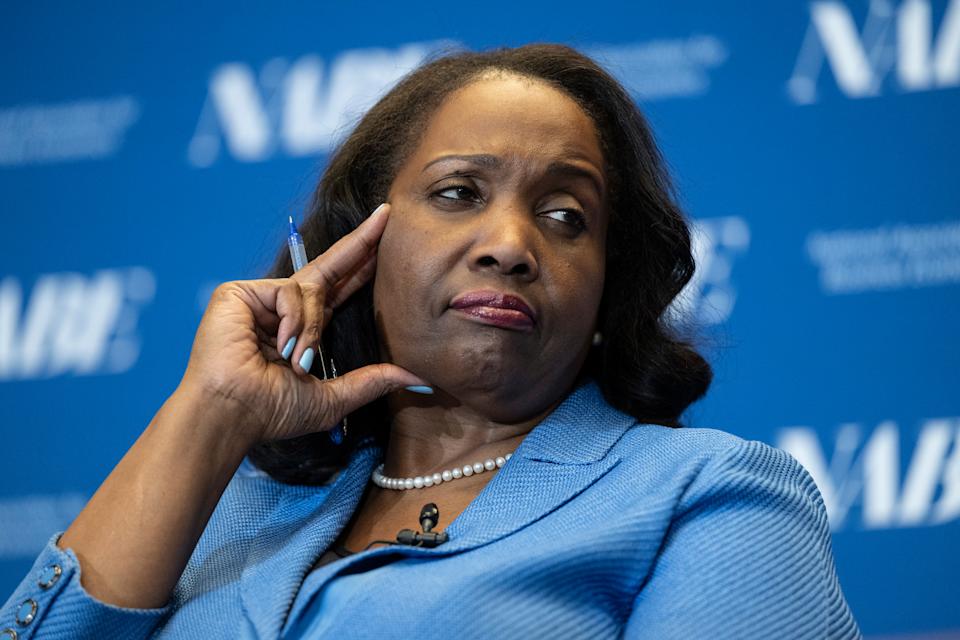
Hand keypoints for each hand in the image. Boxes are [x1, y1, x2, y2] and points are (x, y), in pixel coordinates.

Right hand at [178, 202, 427, 444]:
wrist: (232, 415)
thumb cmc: (272, 412)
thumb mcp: (334, 397)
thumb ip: (375, 382)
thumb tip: (422, 380)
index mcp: (303, 330)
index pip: (340, 290)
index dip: (363, 266)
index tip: (386, 241)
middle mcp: (282, 310)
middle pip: (330, 267)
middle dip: (361, 242)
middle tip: (388, 213)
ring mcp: (260, 300)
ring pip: (311, 290)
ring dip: (312, 328)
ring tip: (296, 361)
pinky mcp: (239, 293)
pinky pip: (288, 293)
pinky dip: (294, 322)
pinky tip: (281, 347)